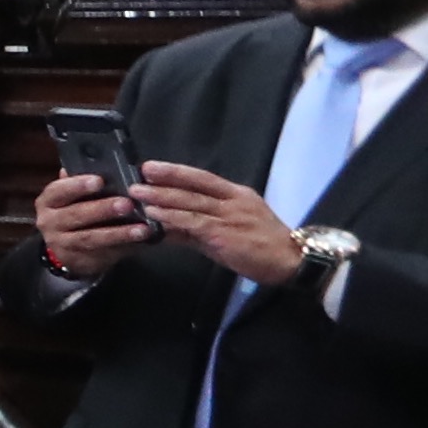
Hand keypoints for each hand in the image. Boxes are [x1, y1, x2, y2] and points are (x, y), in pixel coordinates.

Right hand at [32, 170, 152, 274]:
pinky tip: (139, 240)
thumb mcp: (74, 196)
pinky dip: (122, 247)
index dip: (77, 185)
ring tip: (141, 228)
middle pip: (75, 214)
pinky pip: (101, 253)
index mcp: (49, 200)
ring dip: (117, 233)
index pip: (58, 191)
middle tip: (127, 203)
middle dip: (102, 209)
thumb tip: (94, 160)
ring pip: (90, 237)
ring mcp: (61, 243)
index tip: (99, 180)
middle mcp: (49, 222)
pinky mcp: (77, 259)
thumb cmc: (76, 211)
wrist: (67, 248)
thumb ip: (82, 182)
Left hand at [124, 158, 304, 287]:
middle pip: (194, 186)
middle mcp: (233, 201)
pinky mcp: (223, 234)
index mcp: (237, 195)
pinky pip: (193, 223)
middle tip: (140, 173)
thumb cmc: (261, 247)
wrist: (290, 261)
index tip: (154, 166)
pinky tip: (154, 215)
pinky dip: (172, 218)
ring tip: (138, 193)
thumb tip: (167, 226)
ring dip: (161, 197)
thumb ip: (198, 227)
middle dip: (165, 179)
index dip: (177, 171)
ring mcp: (229, 216)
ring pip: (190, 202)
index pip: (203, 178)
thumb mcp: (231, 230)